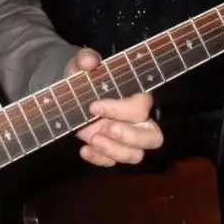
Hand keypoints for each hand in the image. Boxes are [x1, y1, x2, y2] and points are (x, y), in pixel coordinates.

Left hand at [69, 48, 163, 166]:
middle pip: (153, 137)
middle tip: (105, 129)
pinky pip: (112, 163)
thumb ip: (85, 59)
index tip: (93, 106)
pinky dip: (99, 159)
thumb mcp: (81, 65)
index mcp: (136, 98)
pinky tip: (84, 150)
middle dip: (130, 137)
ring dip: (114, 151)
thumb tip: (90, 61)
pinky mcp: (111, 152)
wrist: (70, 93)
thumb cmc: (84, 77)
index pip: (141, 108)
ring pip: (136, 155)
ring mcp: (126, 139)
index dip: (119, 110)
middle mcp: (137, 122)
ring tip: (92, 138)